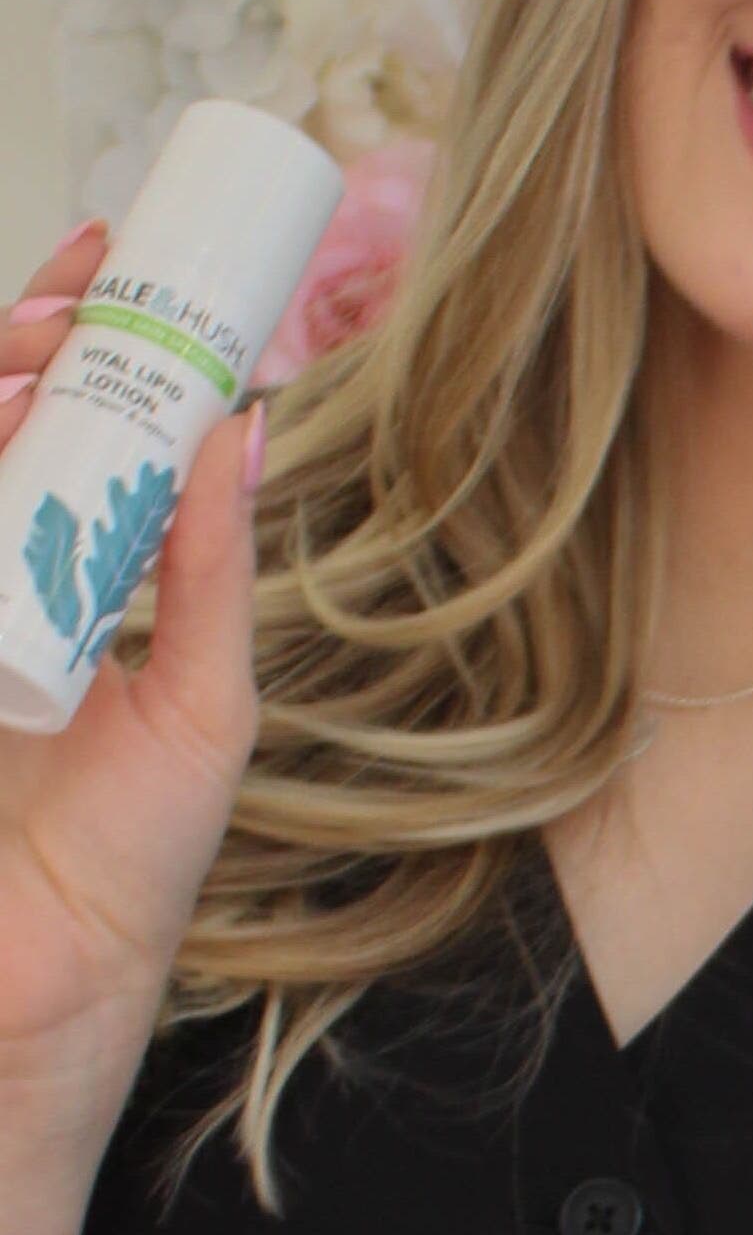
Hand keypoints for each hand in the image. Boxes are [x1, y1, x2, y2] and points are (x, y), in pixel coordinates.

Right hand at [0, 220, 267, 1182]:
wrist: (55, 977)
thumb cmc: (135, 854)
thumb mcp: (199, 694)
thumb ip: (208, 568)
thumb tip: (247, 429)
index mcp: (73, 573)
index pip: (67, 420)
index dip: (73, 330)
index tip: (110, 257)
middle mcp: (3, 571)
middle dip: (19, 342)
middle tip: (63, 316)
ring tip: (27, 365)